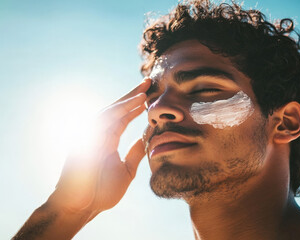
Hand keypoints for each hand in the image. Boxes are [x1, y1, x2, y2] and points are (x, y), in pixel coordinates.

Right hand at [47, 78, 150, 217]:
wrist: (81, 207)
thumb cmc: (101, 192)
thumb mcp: (126, 170)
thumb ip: (135, 153)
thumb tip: (147, 138)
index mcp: (108, 140)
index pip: (124, 118)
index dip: (136, 107)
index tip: (151, 97)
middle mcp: (99, 134)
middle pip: (118, 109)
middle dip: (133, 95)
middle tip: (149, 82)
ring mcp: (91, 135)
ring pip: (111, 111)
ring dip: (127, 100)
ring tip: (144, 90)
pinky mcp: (84, 138)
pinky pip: (103, 120)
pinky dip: (118, 110)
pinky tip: (133, 103)